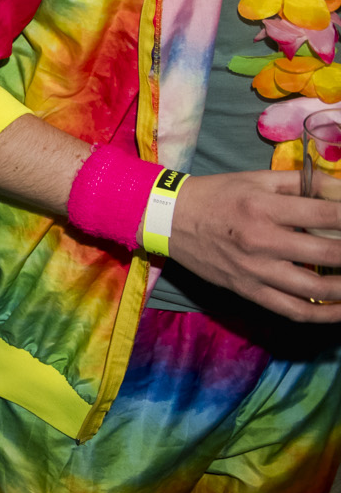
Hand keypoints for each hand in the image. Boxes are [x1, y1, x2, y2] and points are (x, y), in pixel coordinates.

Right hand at [168, 170, 340, 322]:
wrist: (168, 220)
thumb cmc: (216, 195)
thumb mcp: (256, 179)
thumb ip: (302, 183)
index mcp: (264, 206)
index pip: (328, 215)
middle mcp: (262, 240)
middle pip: (331, 254)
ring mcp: (256, 270)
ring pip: (318, 288)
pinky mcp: (248, 290)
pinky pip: (294, 310)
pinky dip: (325, 313)